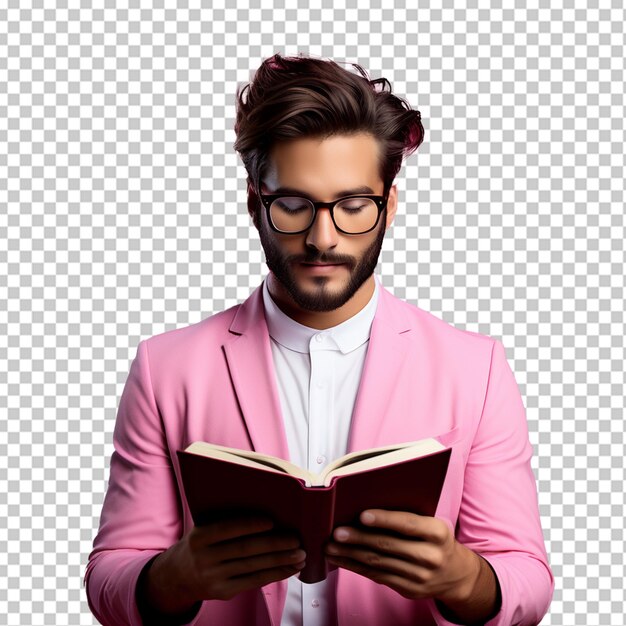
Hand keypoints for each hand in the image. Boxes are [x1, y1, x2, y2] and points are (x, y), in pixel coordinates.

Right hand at [140, 516, 305, 616]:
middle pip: (245, 550)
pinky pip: (254, 582)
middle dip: (274, 545)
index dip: (249, 525)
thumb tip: (263, 509)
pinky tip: (290, 569)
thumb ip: (224, 521)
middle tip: (296, 539)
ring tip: (300, 555)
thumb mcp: (202, 529)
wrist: (176, 577)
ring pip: (253, 567)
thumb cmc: (199, 544)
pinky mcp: (223, 593)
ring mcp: (214, 578)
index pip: (226, 530)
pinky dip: (275, 574)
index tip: (271, 521)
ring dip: (280, 561)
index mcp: (199, 537)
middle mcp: (205, 559)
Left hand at [324, 509, 479, 604]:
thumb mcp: (432, 523)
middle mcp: (430, 556)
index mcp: (437, 532)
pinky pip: (378, 577)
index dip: (384, 519)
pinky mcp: (409, 590)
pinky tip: (342, 560)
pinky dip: (356, 567)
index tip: (362, 515)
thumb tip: (367, 508)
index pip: (408, 524)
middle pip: (388, 546)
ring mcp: (420, 577)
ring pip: (378, 563)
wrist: (456, 574)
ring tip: (330, 547)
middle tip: (336, 532)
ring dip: (350, 555)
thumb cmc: (436, 539)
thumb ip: (408, 516)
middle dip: (358, 539)